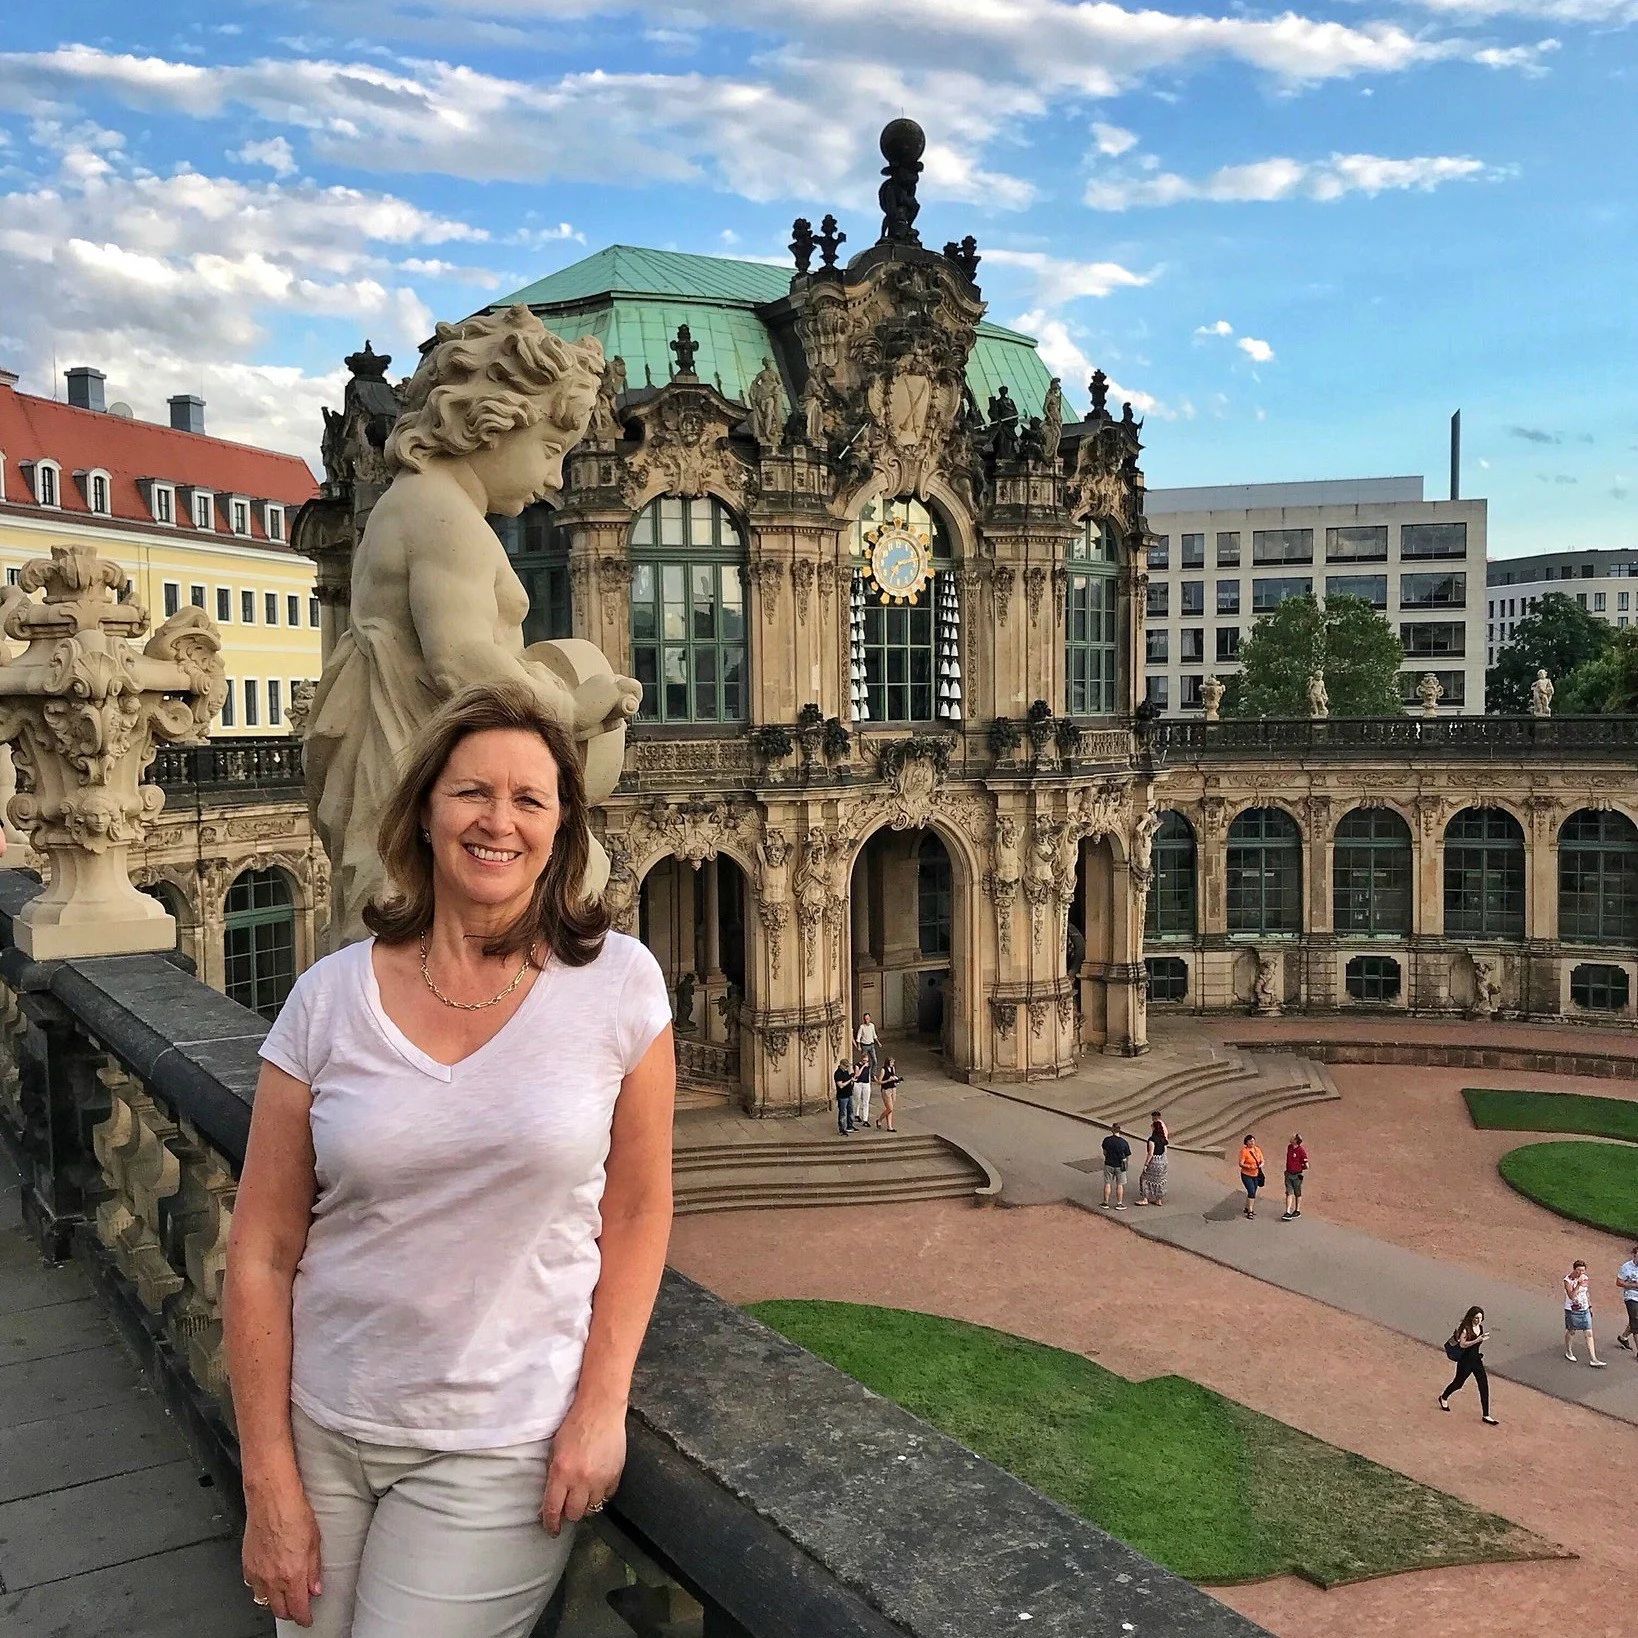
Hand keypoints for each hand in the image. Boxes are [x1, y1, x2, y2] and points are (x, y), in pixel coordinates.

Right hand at [242, 1478, 322, 1626]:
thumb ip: (314, 1569)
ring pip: (265, 1602)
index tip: (308, 1619)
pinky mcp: (247, 1566)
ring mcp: (258, 1574)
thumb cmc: (293, 1513)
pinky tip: (270, 1581)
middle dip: (291, 1612)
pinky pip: (253, 1587)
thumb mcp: (315, 1540)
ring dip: (276, 1602)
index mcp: (293, 1574)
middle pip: (280, 1610)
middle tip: (298, 1608)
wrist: (271, 1499)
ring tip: (285, 1596)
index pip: (298, 1609)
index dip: (304, 1618)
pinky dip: (263, 1589)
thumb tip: (315, 1588)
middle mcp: (273, 1579)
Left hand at [542, 1397, 626, 1537]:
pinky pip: (607, 1496)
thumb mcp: (554, 1451)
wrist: (600, 1409)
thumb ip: (551, 1479)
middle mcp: (581, 1479)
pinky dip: (600, 1494)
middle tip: (568, 1505)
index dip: (551, 1524)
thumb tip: (547, 1507)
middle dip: (569, 1512)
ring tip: (583, 1492)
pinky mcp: (615, 1474)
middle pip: (574, 1514)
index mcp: (561, 1472)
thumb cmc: (574, 1427)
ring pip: (592, 1508)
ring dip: (585, 1503)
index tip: (551, 1530)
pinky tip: (596, 1483)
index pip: (553, 1509)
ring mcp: (600, 1478)